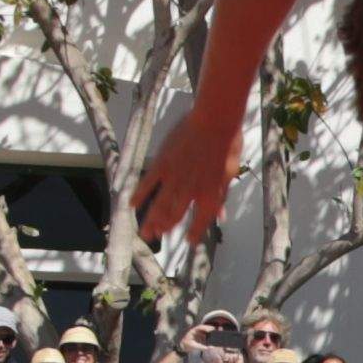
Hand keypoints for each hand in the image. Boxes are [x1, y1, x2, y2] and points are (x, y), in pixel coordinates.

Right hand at [131, 107, 241, 248]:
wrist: (214, 122)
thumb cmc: (227, 144)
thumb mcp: (230, 172)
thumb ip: (223, 196)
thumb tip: (222, 215)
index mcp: (210, 194)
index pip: (201, 220)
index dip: (195, 233)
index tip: (189, 240)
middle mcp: (190, 191)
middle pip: (175, 216)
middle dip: (165, 228)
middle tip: (157, 237)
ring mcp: (174, 178)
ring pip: (160, 205)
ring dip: (152, 220)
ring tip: (145, 232)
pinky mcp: (162, 164)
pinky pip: (148, 183)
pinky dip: (139, 195)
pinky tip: (132, 205)